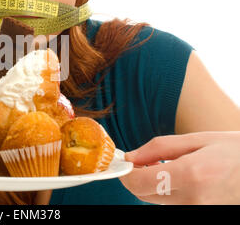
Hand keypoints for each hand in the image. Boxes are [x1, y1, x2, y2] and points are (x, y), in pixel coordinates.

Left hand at [119, 132, 239, 203]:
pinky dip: (169, 193)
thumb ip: (159, 148)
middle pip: (144, 195)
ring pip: (158, 201)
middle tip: (144, 161)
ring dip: (153, 185)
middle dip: (137, 178)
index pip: (139, 182)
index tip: (124, 162)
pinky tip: (180, 178)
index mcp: (191, 174)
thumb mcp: (197, 139)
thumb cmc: (235, 150)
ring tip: (169, 167)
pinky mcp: (204, 213)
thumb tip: (131, 157)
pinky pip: (174, 205)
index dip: (126, 173)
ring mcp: (201, 210)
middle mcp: (194, 199)